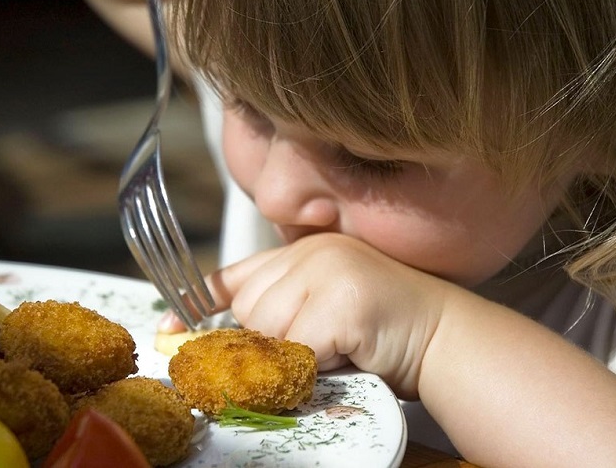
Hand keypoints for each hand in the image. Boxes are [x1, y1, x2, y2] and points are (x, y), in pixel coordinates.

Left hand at [205, 233, 458, 398]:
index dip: (201, 305)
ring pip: (268, 330)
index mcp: (306, 249)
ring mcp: (328, 270)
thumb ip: (279, 310)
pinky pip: (297, 349)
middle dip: (269, 340)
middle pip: (247, 308)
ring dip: (296, 354)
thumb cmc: (385, 330)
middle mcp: (313, 251)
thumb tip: (213, 335)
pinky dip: (315, 365)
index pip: (236, 274)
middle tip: (315, 346)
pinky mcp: (342, 301)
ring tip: (337, 347)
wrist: (445, 338)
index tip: (171, 325)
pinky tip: (348, 352)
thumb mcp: (324, 309)